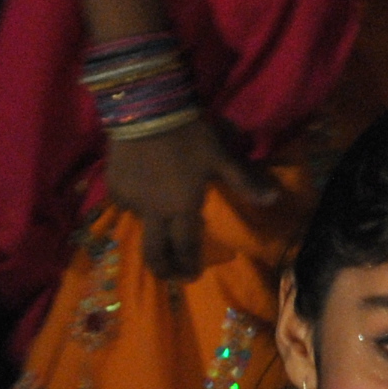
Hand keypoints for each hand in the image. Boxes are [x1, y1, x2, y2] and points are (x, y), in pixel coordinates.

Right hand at [101, 113, 277, 279]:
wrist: (146, 112)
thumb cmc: (190, 137)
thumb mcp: (222, 159)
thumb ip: (244, 183)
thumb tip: (274, 200)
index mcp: (182, 208)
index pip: (186, 247)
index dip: (189, 265)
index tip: (191, 276)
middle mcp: (154, 212)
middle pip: (155, 252)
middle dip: (163, 269)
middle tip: (169, 276)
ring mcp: (131, 201)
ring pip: (142, 225)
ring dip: (153, 230)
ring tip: (161, 221)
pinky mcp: (113, 187)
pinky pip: (127, 203)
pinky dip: (138, 203)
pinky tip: (145, 191)